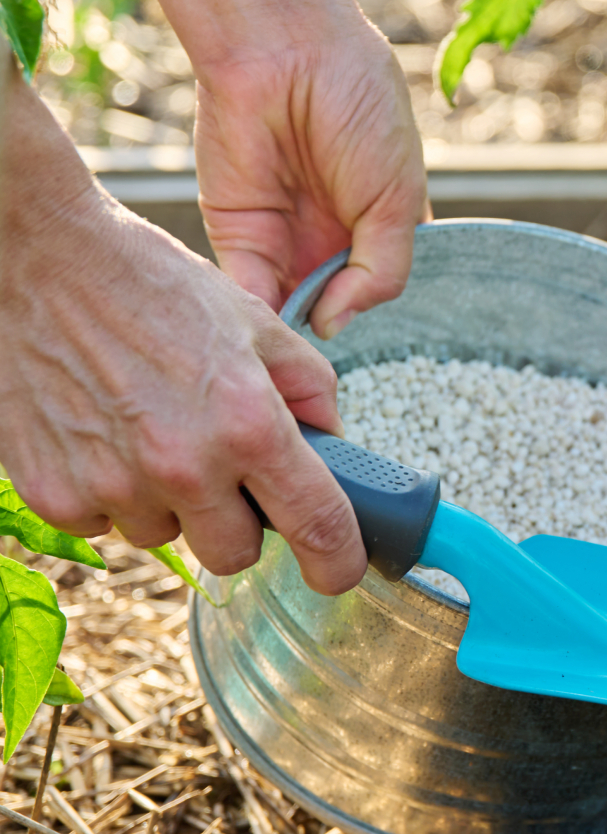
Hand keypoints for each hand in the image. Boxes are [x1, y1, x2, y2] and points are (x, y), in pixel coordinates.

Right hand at [0, 78, 367, 594]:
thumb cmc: (150, 284)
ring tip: (153, 430)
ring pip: (166, 536)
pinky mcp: (53, 493)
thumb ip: (308, 389)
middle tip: (225, 469)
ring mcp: (113, 485)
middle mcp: (183, 465)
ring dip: (170, 502)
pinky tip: (104, 434)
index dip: (337, 561)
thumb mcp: (256, 323)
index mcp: (248, 422)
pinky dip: (112, 492)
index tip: (340, 572)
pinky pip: (103, 524)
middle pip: (236, 552)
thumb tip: (332, 441)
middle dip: (241, 521)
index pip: (316, 524)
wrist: (39, 260)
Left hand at [195, 22, 431, 338]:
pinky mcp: (240, 234)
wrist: (287, 52)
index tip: (373, 320)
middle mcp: (334, 236)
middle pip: (336, 305)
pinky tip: (272, 322)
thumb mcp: (396, 200)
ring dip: (295, 325)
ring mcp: (287, 237)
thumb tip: (336, 325)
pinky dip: (260, 312)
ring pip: (293, 305)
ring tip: (300, 335)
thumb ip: (381, 270)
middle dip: (332, 324)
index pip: (381, 286)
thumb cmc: (360, 109)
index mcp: (382, 224)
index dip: (376, 306)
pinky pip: (250, 288)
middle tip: (328, 337)